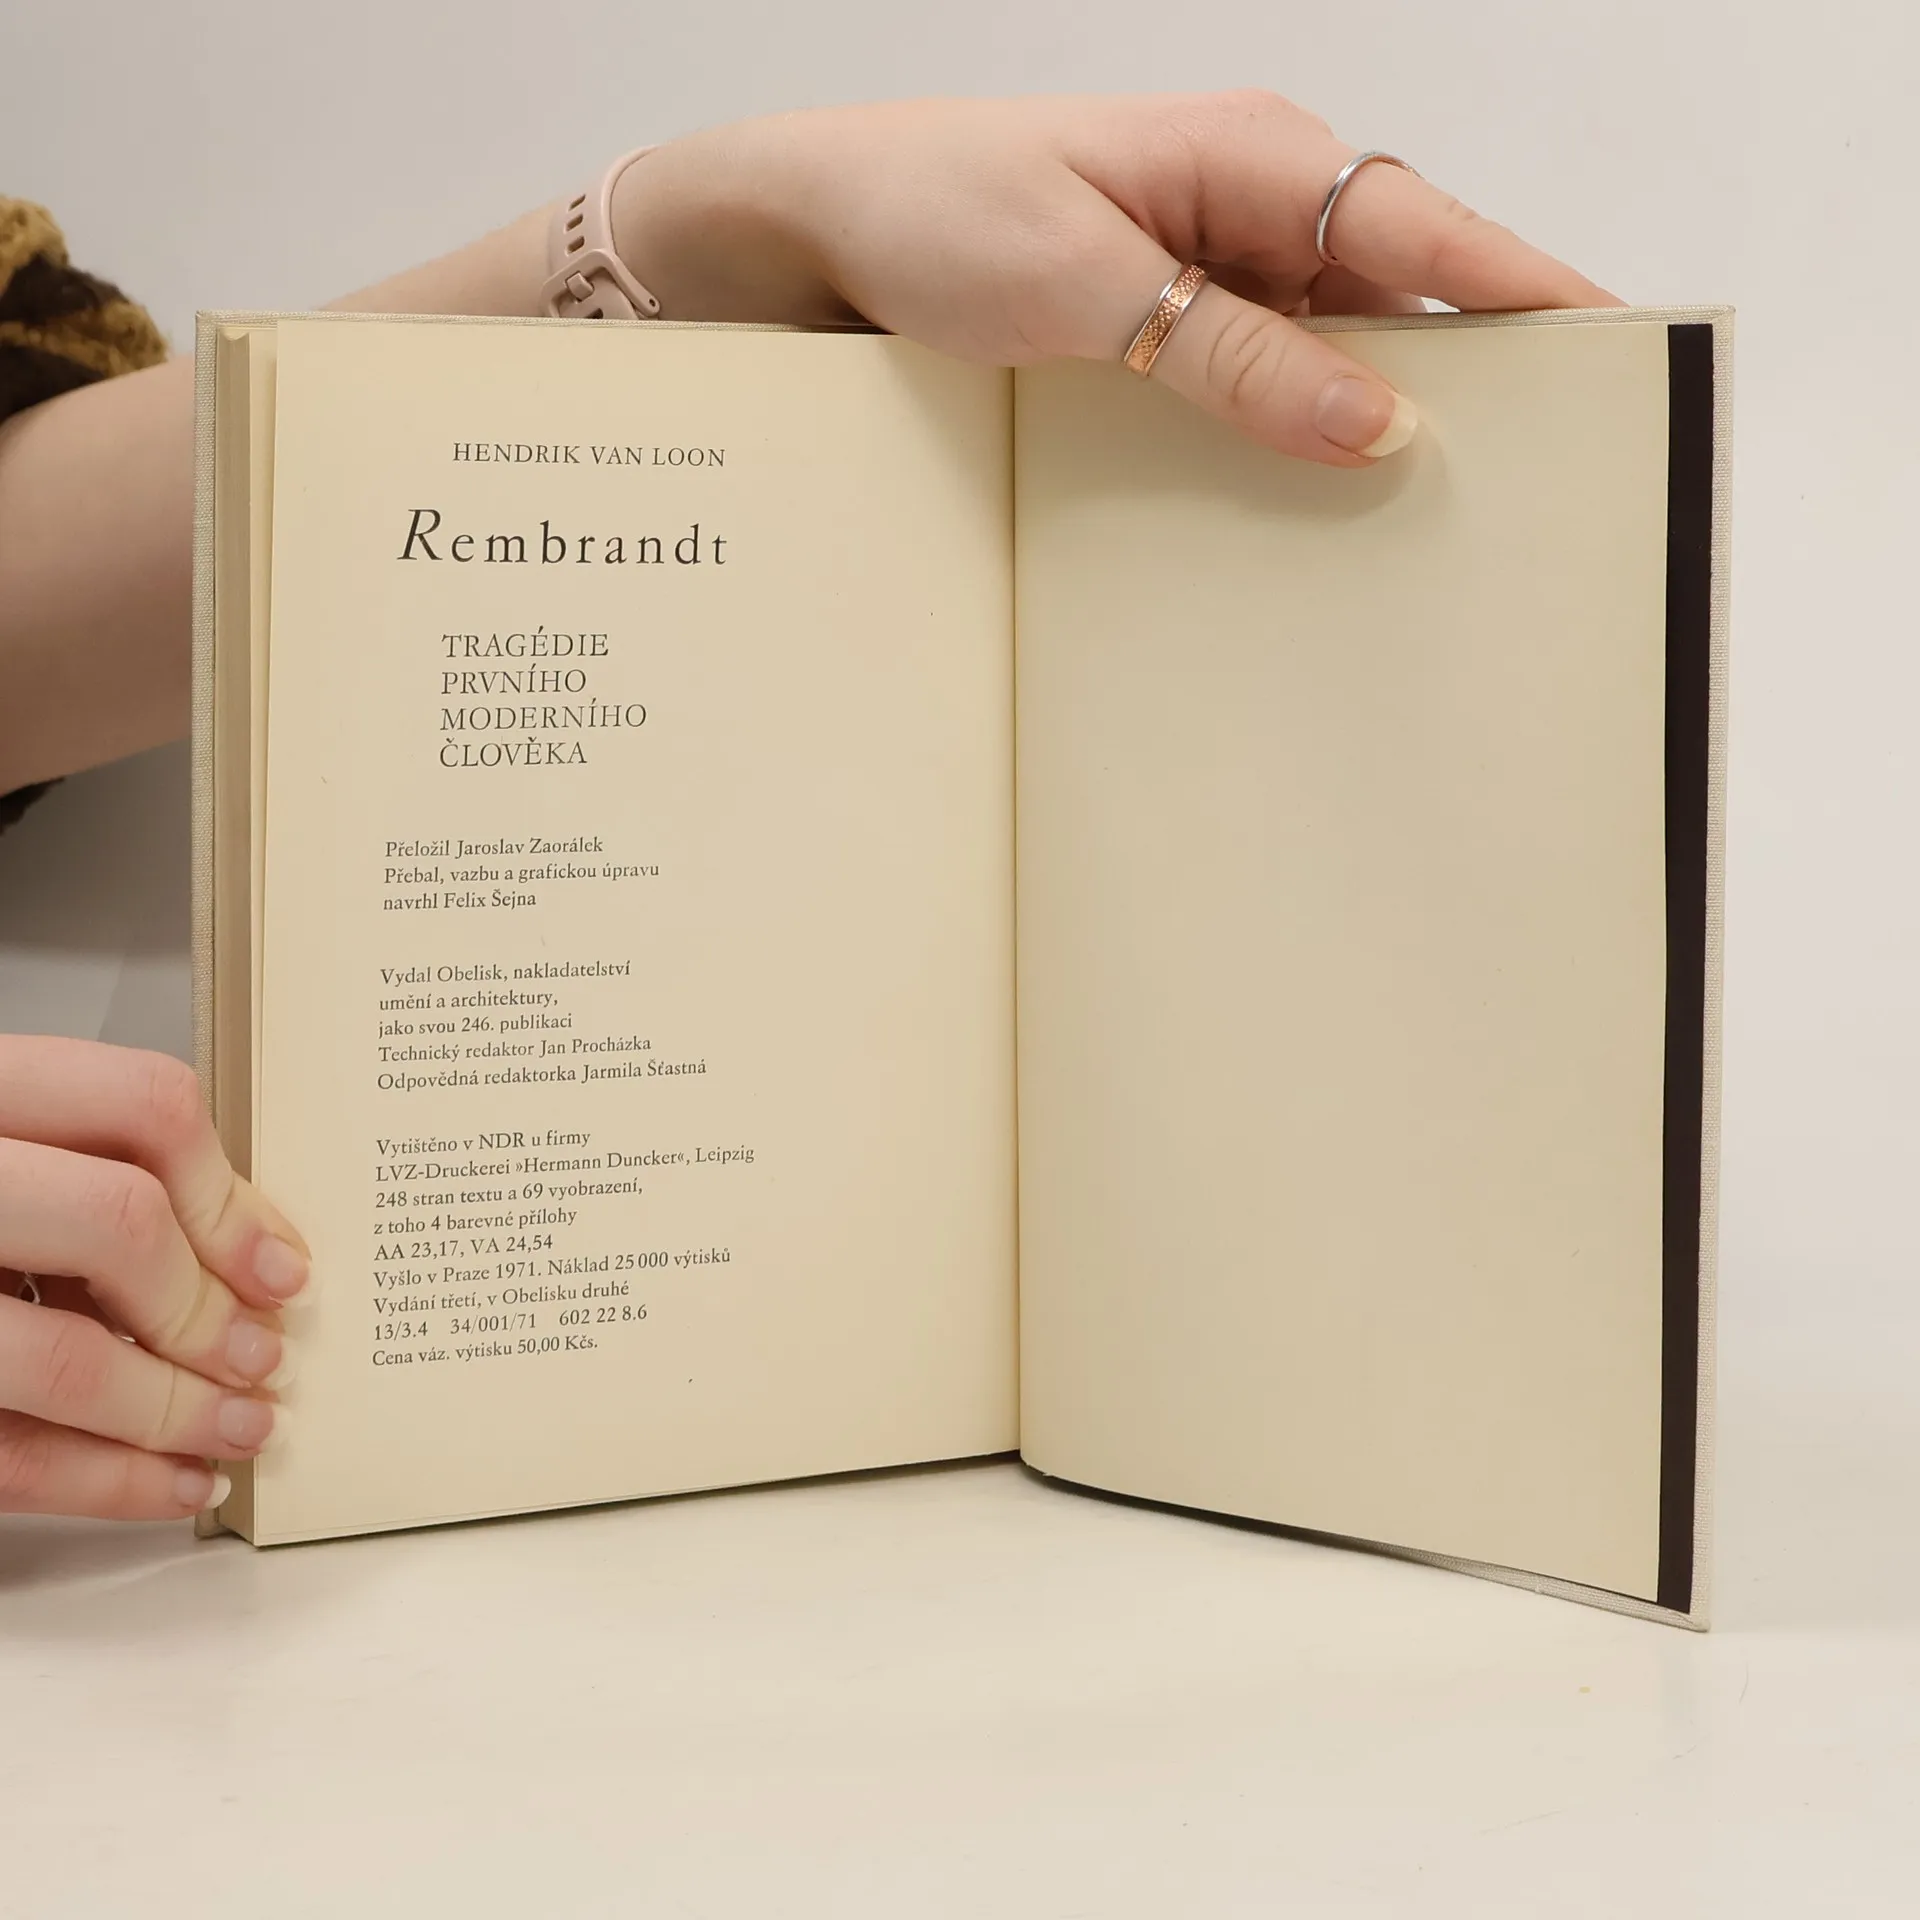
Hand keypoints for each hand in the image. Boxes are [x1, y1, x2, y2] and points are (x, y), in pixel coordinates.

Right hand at [0, 1037, 306, 1520]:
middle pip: (119, 1223)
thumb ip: (93, 1173)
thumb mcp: (8, 1150)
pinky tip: (171, 1485)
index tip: (278, 1266)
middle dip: (205, 1310)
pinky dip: (110, 1481)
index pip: (140, 1103)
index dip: (228, 1195)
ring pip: (65, 1357)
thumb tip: (253, 1254)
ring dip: (176, 1411)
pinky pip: (7, 1455)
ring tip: (239, 1430)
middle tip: (259, 1357)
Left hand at [614, 91, 1618, 466]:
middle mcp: (1246, 212)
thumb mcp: (1086, 285)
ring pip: (1328, 360)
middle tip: (1521, 488)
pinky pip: (1252, 394)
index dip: (1528, 295)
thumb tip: (1375, 421)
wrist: (806, 233)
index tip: (1614, 358)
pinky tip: (1295, 518)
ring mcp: (1205, 277)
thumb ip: (1231, 351)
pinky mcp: (1162, 336)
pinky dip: (1280, 449)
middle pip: (1397, 301)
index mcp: (1250, 158)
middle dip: (1460, 386)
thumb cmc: (930, 212)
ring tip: (1415, 534)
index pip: (1427, 228)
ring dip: (1360, 434)